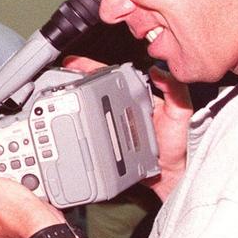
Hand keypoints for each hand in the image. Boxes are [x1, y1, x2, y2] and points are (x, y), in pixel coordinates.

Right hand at [64, 55, 192, 199]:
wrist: (173, 174)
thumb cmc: (179, 144)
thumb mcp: (179, 112)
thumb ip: (174, 90)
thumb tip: (158, 70)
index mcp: (137, 99)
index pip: (112, 78)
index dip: (93, 69)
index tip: (75, 63)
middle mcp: (122, 110)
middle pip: (95, 92)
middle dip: (74, 82)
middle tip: (57, 77)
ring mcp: (113, 127)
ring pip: (90, 110)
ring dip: (73, 103)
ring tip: (58, 95)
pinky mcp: (108, 144)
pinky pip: (91, 132)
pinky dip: (78, 126)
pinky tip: (68, 122)